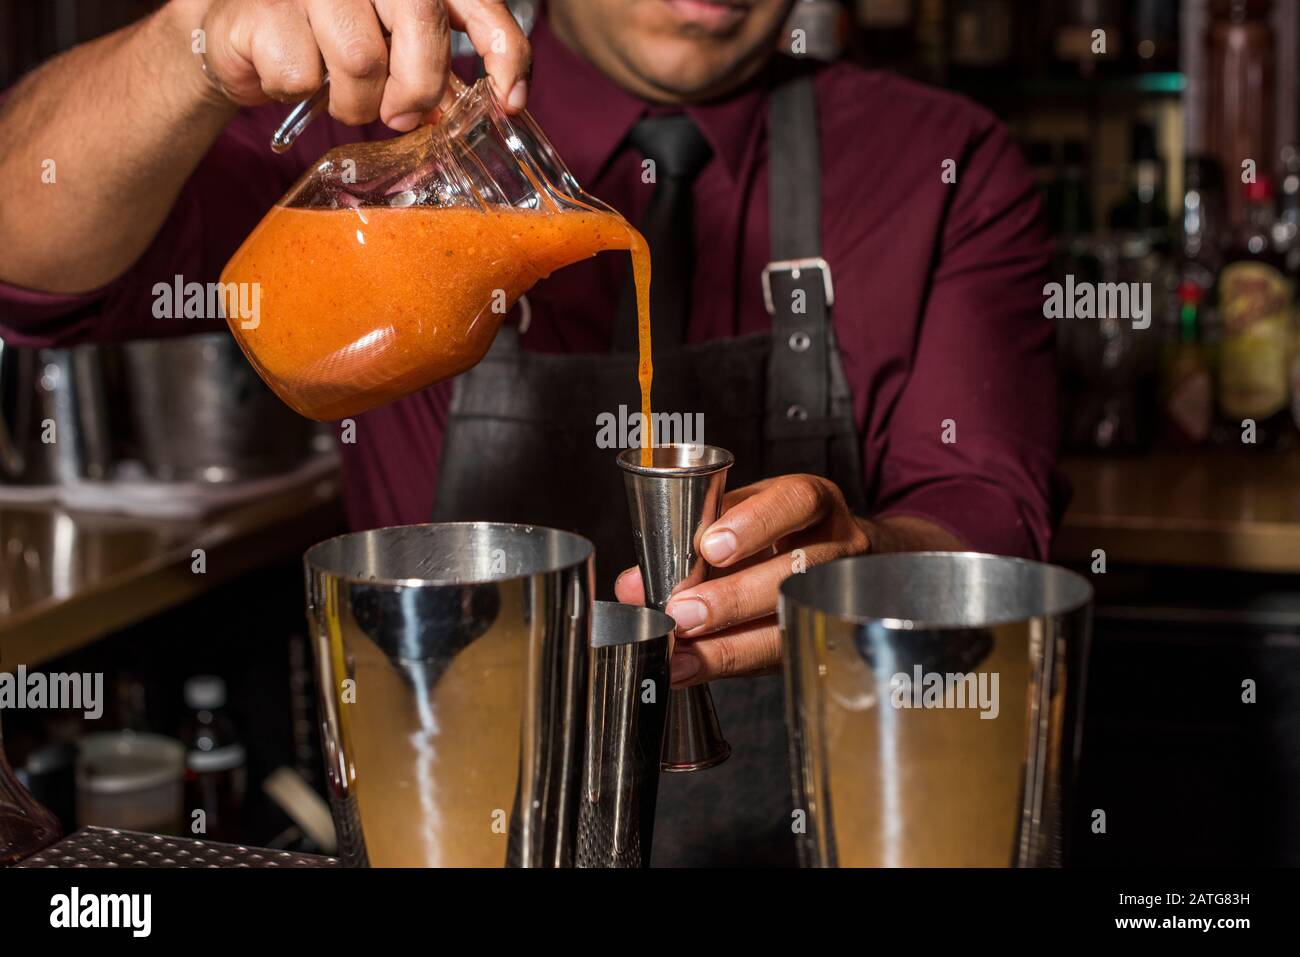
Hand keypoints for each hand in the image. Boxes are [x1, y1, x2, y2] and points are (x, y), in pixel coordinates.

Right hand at [199, 0, 530, 129]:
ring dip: (354, 102)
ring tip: (338, 94)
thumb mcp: (394, 49)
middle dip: (418, 87)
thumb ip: (440, 64)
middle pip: (422, 26)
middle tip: (399, 114)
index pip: (478, 4)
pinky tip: (288, 74)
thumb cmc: (330, 43)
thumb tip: (496, 102)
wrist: (240, 34)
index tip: (507, 102)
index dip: (504, 52)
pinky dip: (297, 94)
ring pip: (362, 59)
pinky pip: (302, 75)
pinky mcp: (265, 7)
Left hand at [615, 474, 963, 687]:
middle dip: (734, 598)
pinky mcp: (828, 638)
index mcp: (814, 502)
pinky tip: (691, 671)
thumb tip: (631, 586)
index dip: (755, 524)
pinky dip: (730, 665)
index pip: (795, 503)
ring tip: (680, 653)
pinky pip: (784, 657)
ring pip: (791, 622)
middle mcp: (839, 546)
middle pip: (796, 573)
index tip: (711, 547)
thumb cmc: (779, 535)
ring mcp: (840, 596)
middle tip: (681, 614)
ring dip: (730, 642)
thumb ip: (688, 543)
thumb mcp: (741, 518)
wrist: (842, 559)